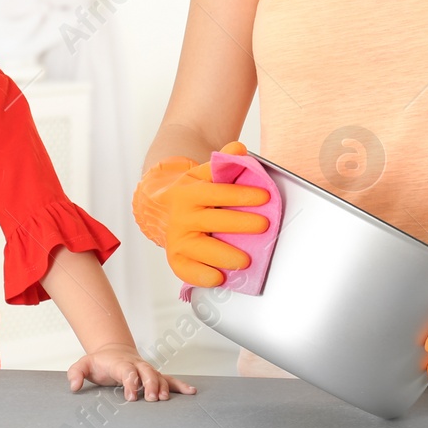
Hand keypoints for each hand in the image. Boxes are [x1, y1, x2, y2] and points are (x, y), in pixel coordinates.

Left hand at [67, 343, 196, 401]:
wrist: (113, 352)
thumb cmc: (99, 363)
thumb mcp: (83, 364)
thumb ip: (76, 372)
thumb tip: (74, 385)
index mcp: (120, 363)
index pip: (127, 371)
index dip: (130, 382)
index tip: (131, 396)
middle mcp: (136, 365)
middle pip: (147, 372)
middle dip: (150, 384)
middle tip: (150, 399)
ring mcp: (147, 369)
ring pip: (159, 375)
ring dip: (163, 387)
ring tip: (165, 399)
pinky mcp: (154, 375)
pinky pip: (169, 379)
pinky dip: (180, 385)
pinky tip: (191, 392)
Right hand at [132, 140, 269, 287]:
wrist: (162, 206)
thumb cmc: (193, 192)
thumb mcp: (204, 173)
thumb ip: (223, 162)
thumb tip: (238, 149)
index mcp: (188, 192)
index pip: (217, 192)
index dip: (242, 194)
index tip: (265, 197)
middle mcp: (181, 216)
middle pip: (212, 221)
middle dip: (240, 224)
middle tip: (263, 225)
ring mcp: (177, 238)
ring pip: (199, 249)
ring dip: (223, 255)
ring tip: (245, 260)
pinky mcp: (175, 257)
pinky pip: (185, 270)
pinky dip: (201, 276)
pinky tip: (219, 278)